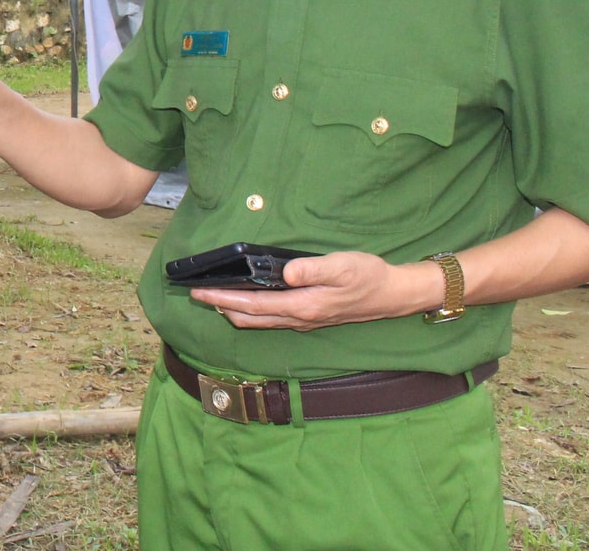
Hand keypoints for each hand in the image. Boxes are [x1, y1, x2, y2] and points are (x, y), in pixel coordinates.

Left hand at [190, 252, 438, 330]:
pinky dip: (251, 312)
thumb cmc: (368, 276)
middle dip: (221, 307)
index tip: (199, 292)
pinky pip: (271, 319)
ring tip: (214, 298)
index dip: (223, 298)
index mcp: (302, 305)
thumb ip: (312, 269)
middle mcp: (298, 318)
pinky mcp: (308, 317)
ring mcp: (303, 320)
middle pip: (249, 317)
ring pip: (259, 321)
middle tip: (197, 294)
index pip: (252, 304)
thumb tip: (286, 273)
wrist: (392, 294)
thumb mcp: (342, 266)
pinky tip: (246, 301)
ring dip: (234, 311)